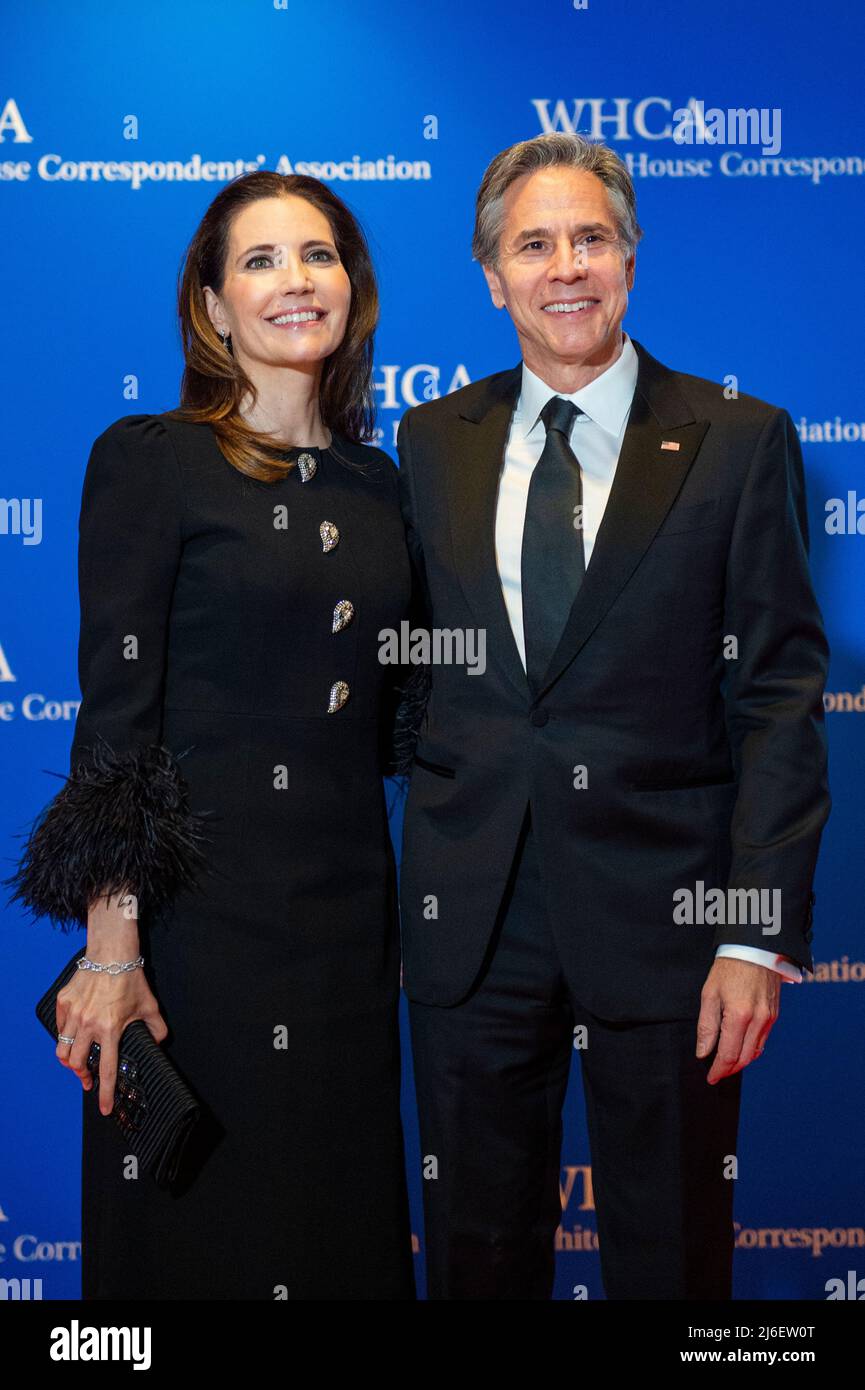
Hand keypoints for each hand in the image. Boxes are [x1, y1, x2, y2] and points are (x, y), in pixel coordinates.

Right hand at [55, 965, 167, 1115]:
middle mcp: (88, 1024)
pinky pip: (60, 1028)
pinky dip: (64, 1037)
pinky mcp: (64, 1002)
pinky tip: (73, 1037)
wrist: (111, 953)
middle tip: (87, 1080)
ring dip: (69, 1062)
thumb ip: (157, 1029)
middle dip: (82, 1077)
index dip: (105, 1093)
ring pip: (62, 1050)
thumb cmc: (131, 979)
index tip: (104, 1108)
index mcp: (111, 1029)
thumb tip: (159, 1044)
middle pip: (76, 1064)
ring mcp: (73, 1014)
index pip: (106, 1070)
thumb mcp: (150, 1006)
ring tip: (76, 1064)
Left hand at [696, 957, 779, 1084]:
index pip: (729, 1054)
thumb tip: (703, 1052)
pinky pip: (763, 1040)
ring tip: (726, 1064)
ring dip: (741, 1061)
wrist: (756, 949)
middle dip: (729, 1069)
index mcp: (739, 1016)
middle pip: (744, 1058)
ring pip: (755, 1051)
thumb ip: (707, 1026)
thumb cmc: (729, 968)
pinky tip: (741, 1048)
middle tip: (717, 1074)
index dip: (719, 1070)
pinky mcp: (774, 1014)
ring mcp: (769, 1018)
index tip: (711, 1078)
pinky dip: (751, 1049)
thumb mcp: (709, 994)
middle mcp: (758, 1020)